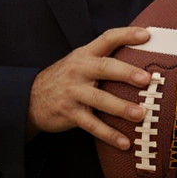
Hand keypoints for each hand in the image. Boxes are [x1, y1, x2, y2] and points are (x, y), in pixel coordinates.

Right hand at [25, 27, 150, 148]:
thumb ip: (103, 58)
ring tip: (141, 114)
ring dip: (122, 108)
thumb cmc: (66, 78)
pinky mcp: (69, 113)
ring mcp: (73, 92)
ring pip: (100, 99)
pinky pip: (92, 125)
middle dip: (127, 73)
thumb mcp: (79, 62)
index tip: (146, 35)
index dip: (126, 35)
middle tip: (146, 79)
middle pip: (105, 68)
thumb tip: (140, 57)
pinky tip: (125, 142)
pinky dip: (109, 135)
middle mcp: (79, 70)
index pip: (107, 39)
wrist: (30, 97)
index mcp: (85, 54)